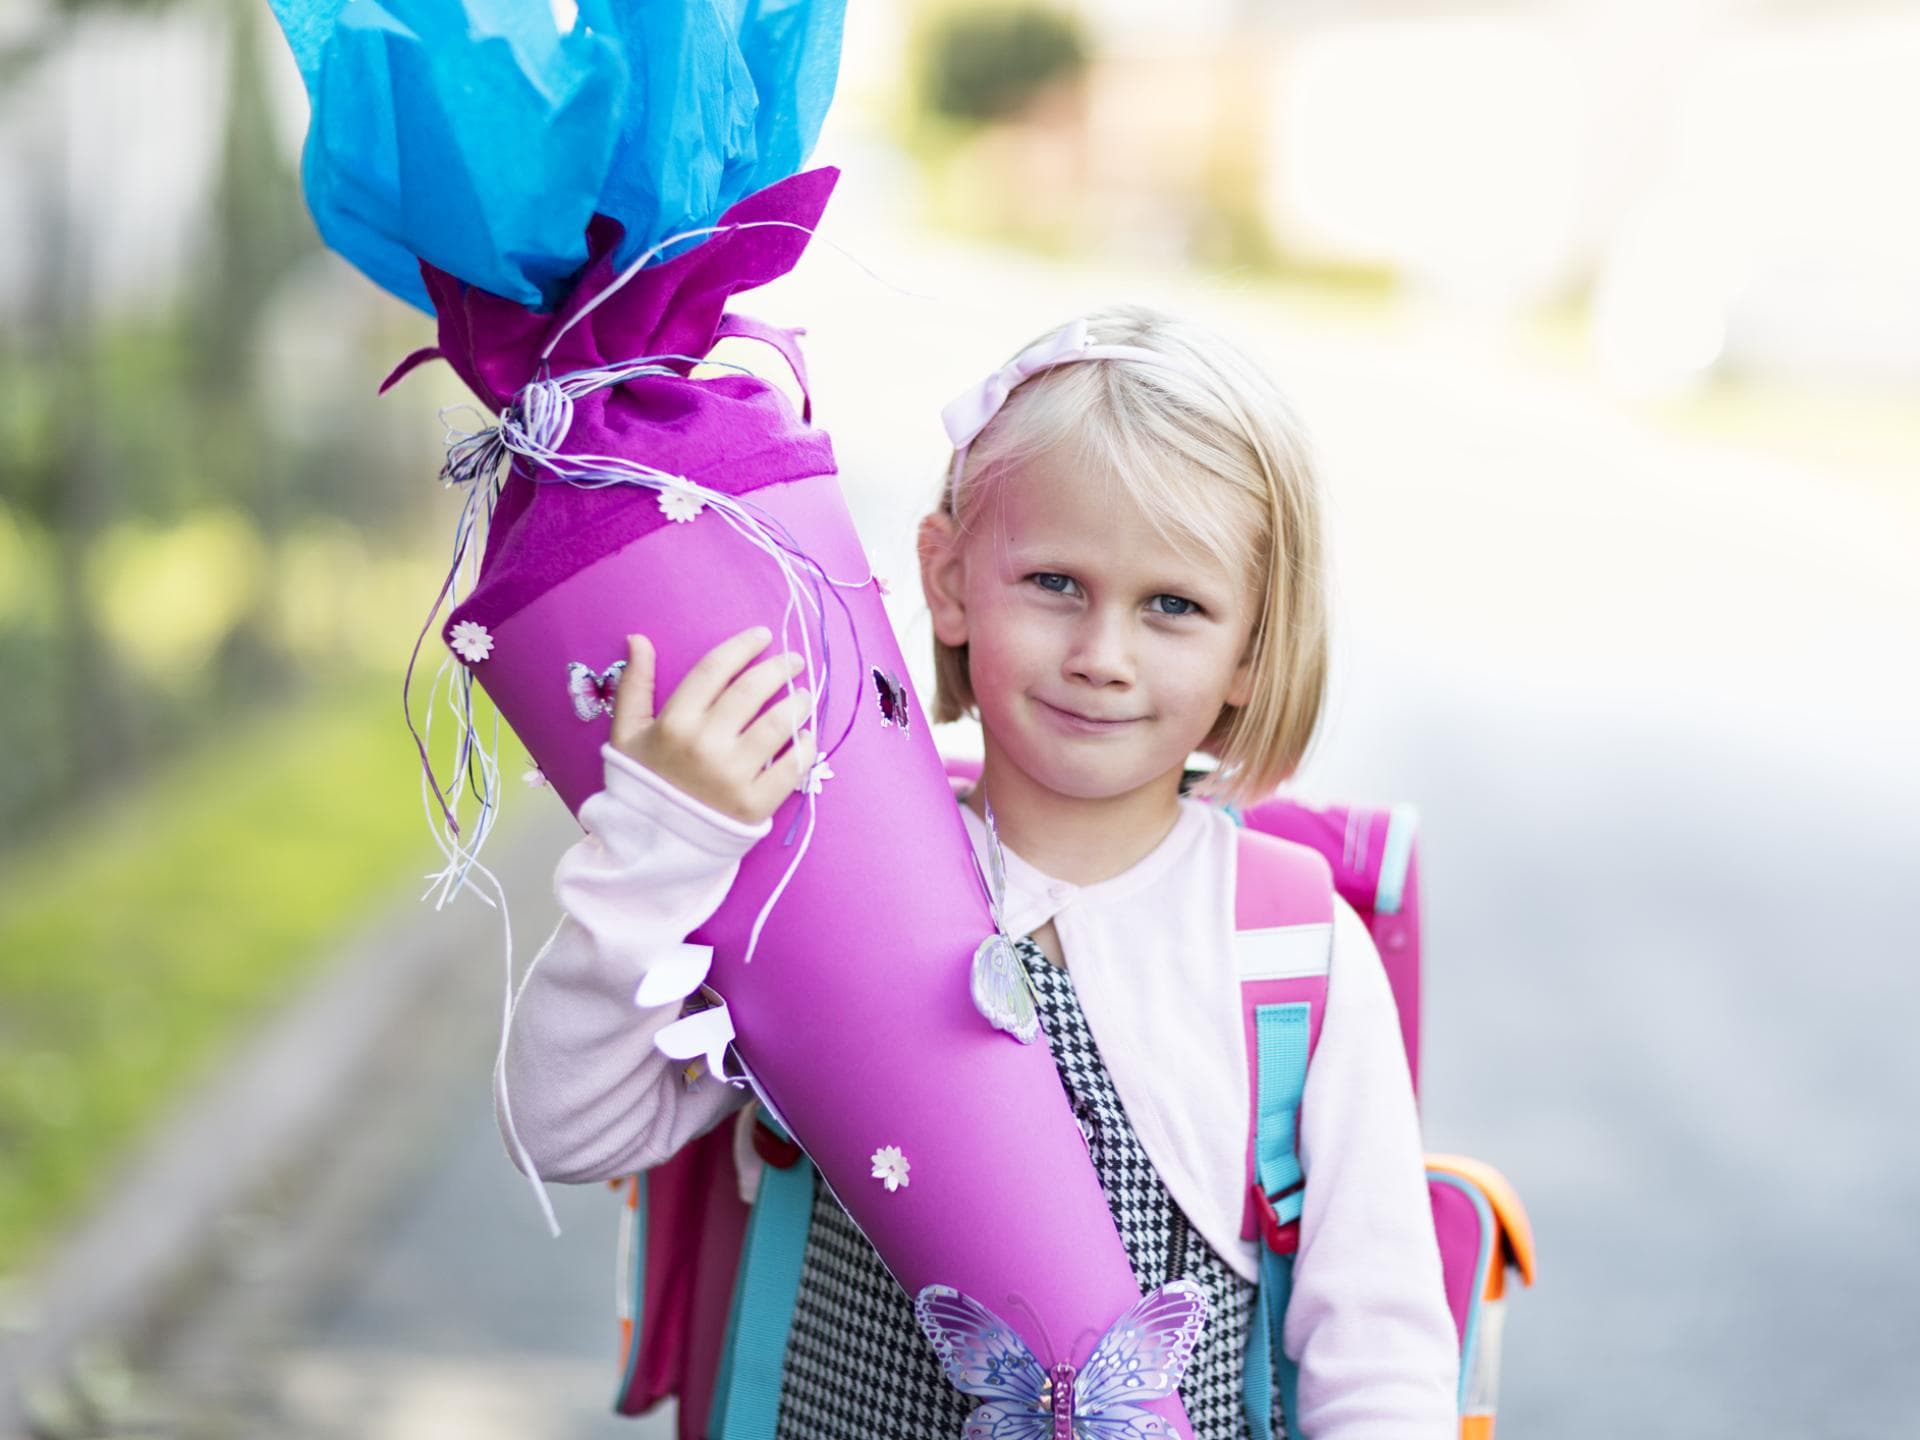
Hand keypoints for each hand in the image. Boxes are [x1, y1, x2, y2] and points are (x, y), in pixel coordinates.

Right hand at [609, 627, 816, 825]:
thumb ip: (635, 685)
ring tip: (804, 695)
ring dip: (797, 703)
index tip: (762, 635)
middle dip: (778, 668)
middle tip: (794, 661)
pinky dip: (805, 747)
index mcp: (674, 723)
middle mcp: (705, 745)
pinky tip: (807, 735)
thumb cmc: (643, 783)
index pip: (715, 669)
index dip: (742, 646)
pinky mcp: (754, 805)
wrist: (652, 846)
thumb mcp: (627, 733)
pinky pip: (792, 768)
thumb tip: (639, 639)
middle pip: (751, 691)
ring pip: (778, 725)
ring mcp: (732, 776)